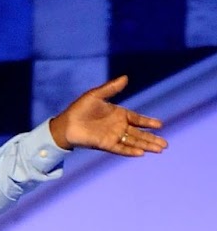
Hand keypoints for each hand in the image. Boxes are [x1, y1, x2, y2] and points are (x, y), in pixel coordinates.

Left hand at [48, 75, 167, 156]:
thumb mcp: (97, 95)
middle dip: (152, 138)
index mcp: (119, 114)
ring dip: (146, 146)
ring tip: (160, 150)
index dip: (148, 122)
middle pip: (139, 134)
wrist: (66, 123)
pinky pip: (120, 148)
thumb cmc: (80, 108)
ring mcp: (113, 136)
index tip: (161, 125)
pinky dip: (130, 150)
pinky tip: (141, 153)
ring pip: (133, 142)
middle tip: (165, 144)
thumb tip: (126, 77)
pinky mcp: (105, 144)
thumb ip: (112, 88)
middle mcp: (118, 127)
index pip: (138, 119)